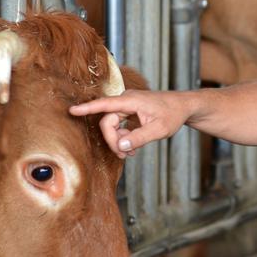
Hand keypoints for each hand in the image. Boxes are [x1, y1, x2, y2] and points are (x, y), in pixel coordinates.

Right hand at [69, 90, 191, 158]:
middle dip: (113, 140)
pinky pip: (118, 125)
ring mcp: (127, 106)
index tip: (72, 110)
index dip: (87, 108)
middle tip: (125, 155)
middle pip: (107, 122)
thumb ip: (139, 138)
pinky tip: (131, 147)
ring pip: (112, 125)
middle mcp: (126, 101)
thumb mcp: (159, 130)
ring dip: (118, 141)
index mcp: (131, 101)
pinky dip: (123, 137)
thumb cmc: (173, 114)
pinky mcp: (129, 112)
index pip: (105, 104)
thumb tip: (121, 146)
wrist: (183, 107)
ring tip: (131, 153)